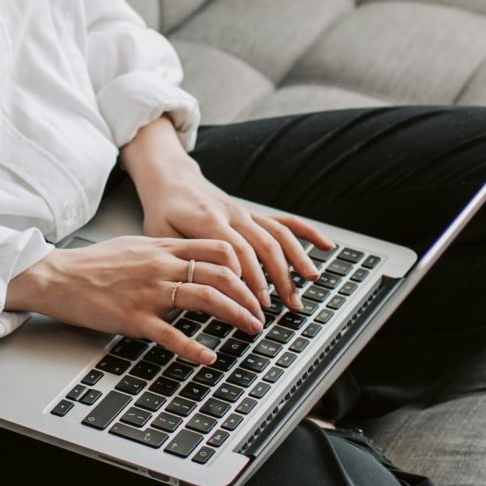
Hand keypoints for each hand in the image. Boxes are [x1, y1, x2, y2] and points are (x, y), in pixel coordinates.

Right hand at [6, 236, 267, 364]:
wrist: (57, 276)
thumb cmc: (93, 265)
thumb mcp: (135, 247)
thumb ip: (164, 252)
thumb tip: (191, 258)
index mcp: (163, 247)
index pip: (218, 248)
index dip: (245, 266)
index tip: (255, 282)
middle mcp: (161, 266)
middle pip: (222, 274)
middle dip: (249, 295)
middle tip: (261, 312)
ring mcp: (150, 292)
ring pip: (207, 298)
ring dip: (236, 314)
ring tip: (250, 328)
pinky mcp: (135, 318)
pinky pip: (172, 335)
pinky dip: (195, 349)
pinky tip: (209, 358)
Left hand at [134, 163, 332, 314]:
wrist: (171, 179)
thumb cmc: (163, 212)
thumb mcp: (160, 234)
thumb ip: (183, 255)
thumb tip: (202, 281)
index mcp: (209, 220)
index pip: (236, 252)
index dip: (250, 278)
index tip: (257, 303)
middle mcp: (234, 215)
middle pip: (264, 245)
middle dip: (279, 276)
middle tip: (288, 305)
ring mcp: (247, 214)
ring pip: (278, 235)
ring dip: (297, 260)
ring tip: (309, 284)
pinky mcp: (253, 215)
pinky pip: (284, 222)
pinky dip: (307, 232)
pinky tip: (325, 246)